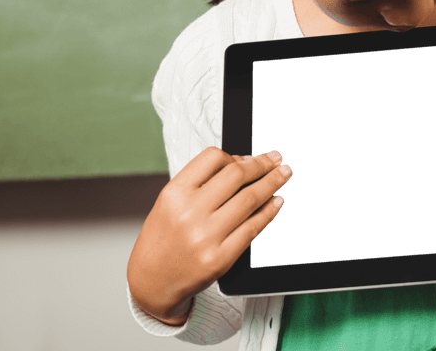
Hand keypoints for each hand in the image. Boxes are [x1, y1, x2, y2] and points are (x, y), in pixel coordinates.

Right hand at [127, 147, 291, 323]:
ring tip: (283, 175)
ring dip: (273, 183)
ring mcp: (206, 237)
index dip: (237, 155)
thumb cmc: (163, 238)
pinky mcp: (220, 259)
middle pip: (237, 175)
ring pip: (250, 199)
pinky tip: (277, 202)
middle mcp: (189, 213)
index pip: (213, 158)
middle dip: (263, 165)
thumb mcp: (170, 202)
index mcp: (174, 193)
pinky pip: (253, 229)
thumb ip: (201, 182)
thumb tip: (244, 164)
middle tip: (277, 160)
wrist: (152, 280)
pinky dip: (269, 212)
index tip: (251, 158)